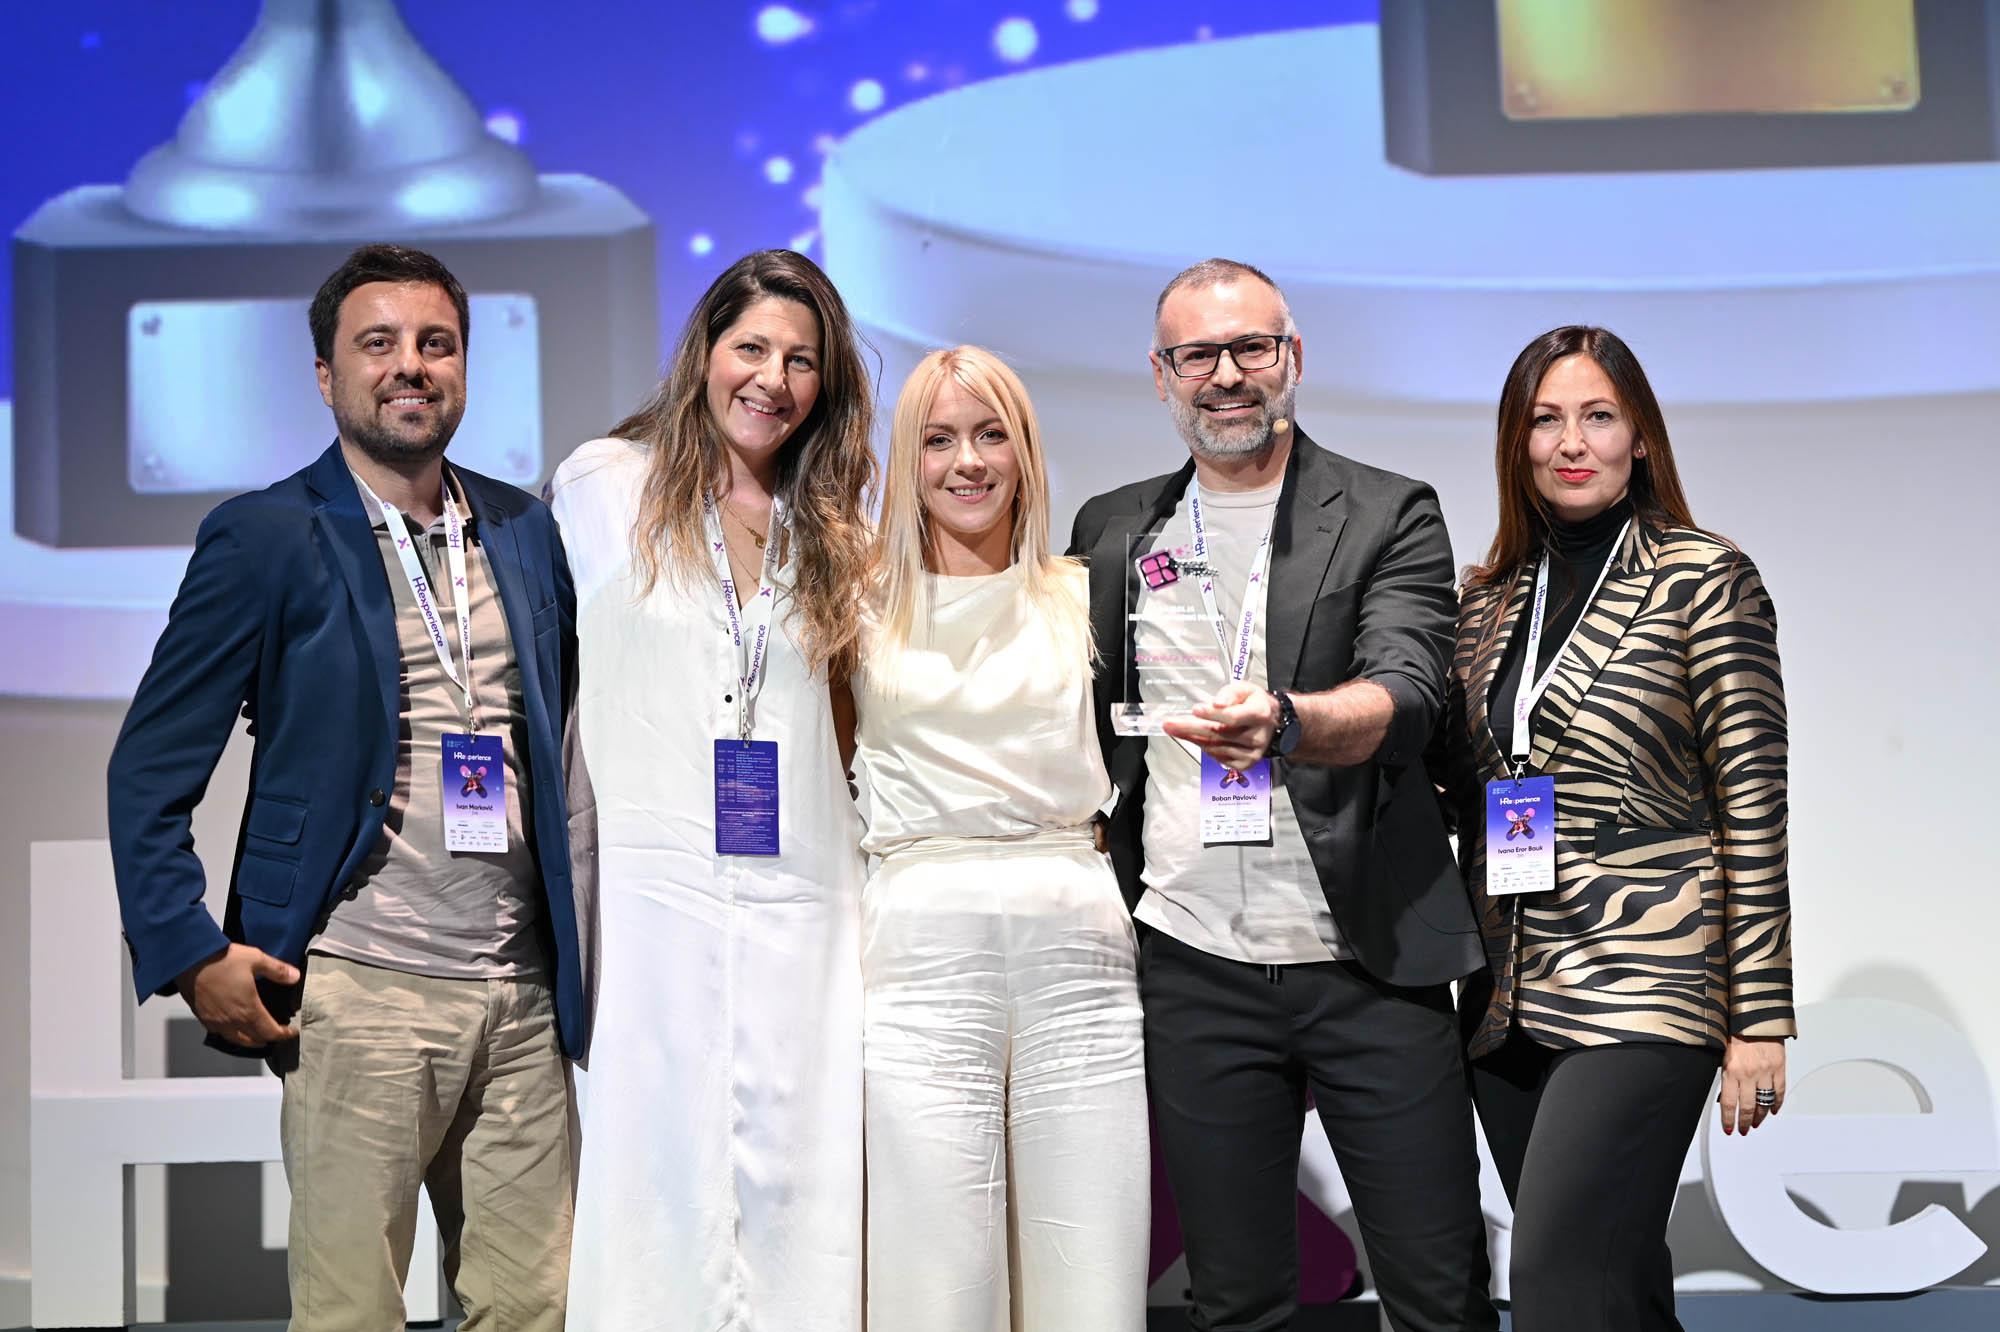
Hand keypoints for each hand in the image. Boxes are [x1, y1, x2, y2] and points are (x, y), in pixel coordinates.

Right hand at [177, 944, 300, 1046]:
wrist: (189, 960)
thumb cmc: (221, 959)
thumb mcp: (256, 959)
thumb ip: (278, 970)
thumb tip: (296, 977)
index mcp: (248, 1010)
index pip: (270, 1032)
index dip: (283, 1034)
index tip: (291, 1031)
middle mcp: (232, 1021)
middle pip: (254, 1040)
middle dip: (268, 1038)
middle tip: (277, 1033)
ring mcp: (215, 1021)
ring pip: (236, 1040)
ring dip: (250, 1040)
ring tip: (258, 1035)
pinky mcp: (202, 1018)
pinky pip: (220, 1034)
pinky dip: (232, 1035)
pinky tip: (234, 1027)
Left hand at [1162, 681, 1278, 771]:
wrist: (1275, 724)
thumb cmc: (1255, 704)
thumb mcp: (1245, 689)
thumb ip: (1230, 693)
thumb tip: (1216, 703)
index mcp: (1260, 714)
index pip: (1233, 717)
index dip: (1213, 715)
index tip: (1195, 709)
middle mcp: (1257, 736)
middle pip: (1219, 734)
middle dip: (1190, 728)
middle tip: (1169, 724)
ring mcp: (1252, 753)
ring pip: (1215, 747)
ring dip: (1192, 737)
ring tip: (1176, 728)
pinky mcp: (1246, 764)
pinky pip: (1218, 757)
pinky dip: (1203, 747)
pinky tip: (1195, 737)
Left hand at [1717, 1035, 1785, 1134]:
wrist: (1755, 1016)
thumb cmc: (1736, 1031)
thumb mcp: (1723, 1054)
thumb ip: (1726, 1074)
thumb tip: (1725, 1095)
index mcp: (1731, 1070)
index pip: (1729, 1103)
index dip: (1728, 1119)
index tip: (1729, 1128)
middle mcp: (1749, 1073)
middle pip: (1747, 1106)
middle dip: (1744, 1121)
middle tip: (1743, 1129)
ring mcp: (1766, 1071)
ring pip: (1764, 1102)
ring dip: (1760, 1116)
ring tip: (1756, 1123)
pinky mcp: (1779, 1067)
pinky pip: (1780, 1091)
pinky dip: (1777, 1103)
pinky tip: (1773, 1110)